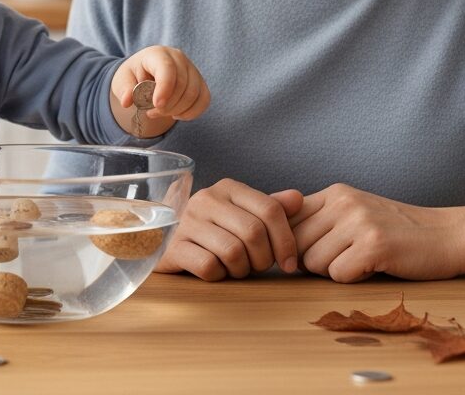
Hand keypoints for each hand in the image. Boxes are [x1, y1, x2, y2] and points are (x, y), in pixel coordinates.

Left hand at [112, 45, 210, 120]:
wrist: (145, 74)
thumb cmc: (134, 75)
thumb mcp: (123, 79)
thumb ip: (124, 89)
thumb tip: (127, 101)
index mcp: (157, 54)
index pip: (167, 69)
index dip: (164, 88)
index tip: (157, 105)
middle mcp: (178, 58)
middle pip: (182, 84)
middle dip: (167, 105)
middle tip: (150, 112)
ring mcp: (192, 69)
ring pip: (194, 94)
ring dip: (177, 110)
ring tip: (160, 113)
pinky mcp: (200, 82)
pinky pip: (204, 100)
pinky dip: (192, 112)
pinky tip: (177, 115)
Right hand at [155, 179, 303, 280]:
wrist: (165, 240)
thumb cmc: (214, 231)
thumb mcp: (243, 216)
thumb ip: (272, 208)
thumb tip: (299, 199)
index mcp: (228, 188)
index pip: (270, 209)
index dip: (286, 241)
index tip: (288, 263)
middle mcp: (206, 199)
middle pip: (253, 232)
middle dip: (263, 258)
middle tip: (258, 267)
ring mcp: (186, 222)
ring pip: (233, 251)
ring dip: (241, 269)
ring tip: (236, 269)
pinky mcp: (173, 247)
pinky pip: (209, 266)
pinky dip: (220, 275)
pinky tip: (216, 271)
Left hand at [290, 184, 464, 282]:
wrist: (449, 235)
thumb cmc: (399, 231)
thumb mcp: (356, 213)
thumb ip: (320, 220)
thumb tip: (275, 240)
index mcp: (335, 193)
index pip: (286, 220)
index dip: (291, 245)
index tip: (308, 255)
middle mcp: (343, 202)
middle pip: (296, 244)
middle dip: (313, 261)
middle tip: (345, 259)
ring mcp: (359, 221)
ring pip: (313, 263)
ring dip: (335, 271)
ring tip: (362, 261)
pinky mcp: (374, 245)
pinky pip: (337, 275)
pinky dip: (353, 279)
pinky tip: (374, 268)